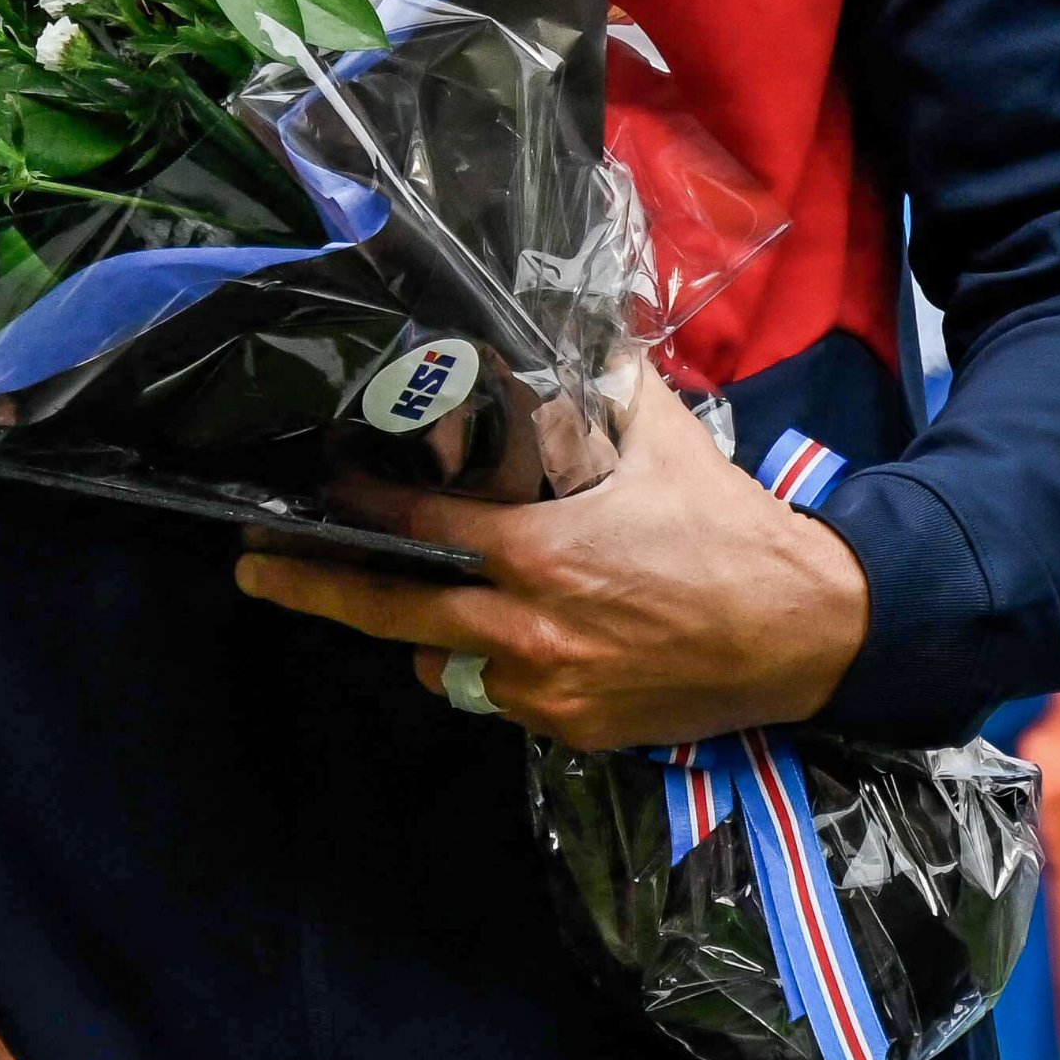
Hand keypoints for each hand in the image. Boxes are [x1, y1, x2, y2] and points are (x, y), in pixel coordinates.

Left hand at [232, 368, 871, 747]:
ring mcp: (546, 689)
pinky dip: (490, 667)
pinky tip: (504, 636)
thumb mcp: (653, 438)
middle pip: (390, 612)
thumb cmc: (726, 527)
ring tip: (405, 596)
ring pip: (444, 662)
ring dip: (422, 631)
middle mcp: (528, 627)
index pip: (414, 527)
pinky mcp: (573, 730)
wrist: (807, 629)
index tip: (308, 496)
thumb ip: (591, 387)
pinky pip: (499, 698)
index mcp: (538, 552)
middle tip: (252, 572)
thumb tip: (557, 329)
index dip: (355, 510)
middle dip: (313, 589)